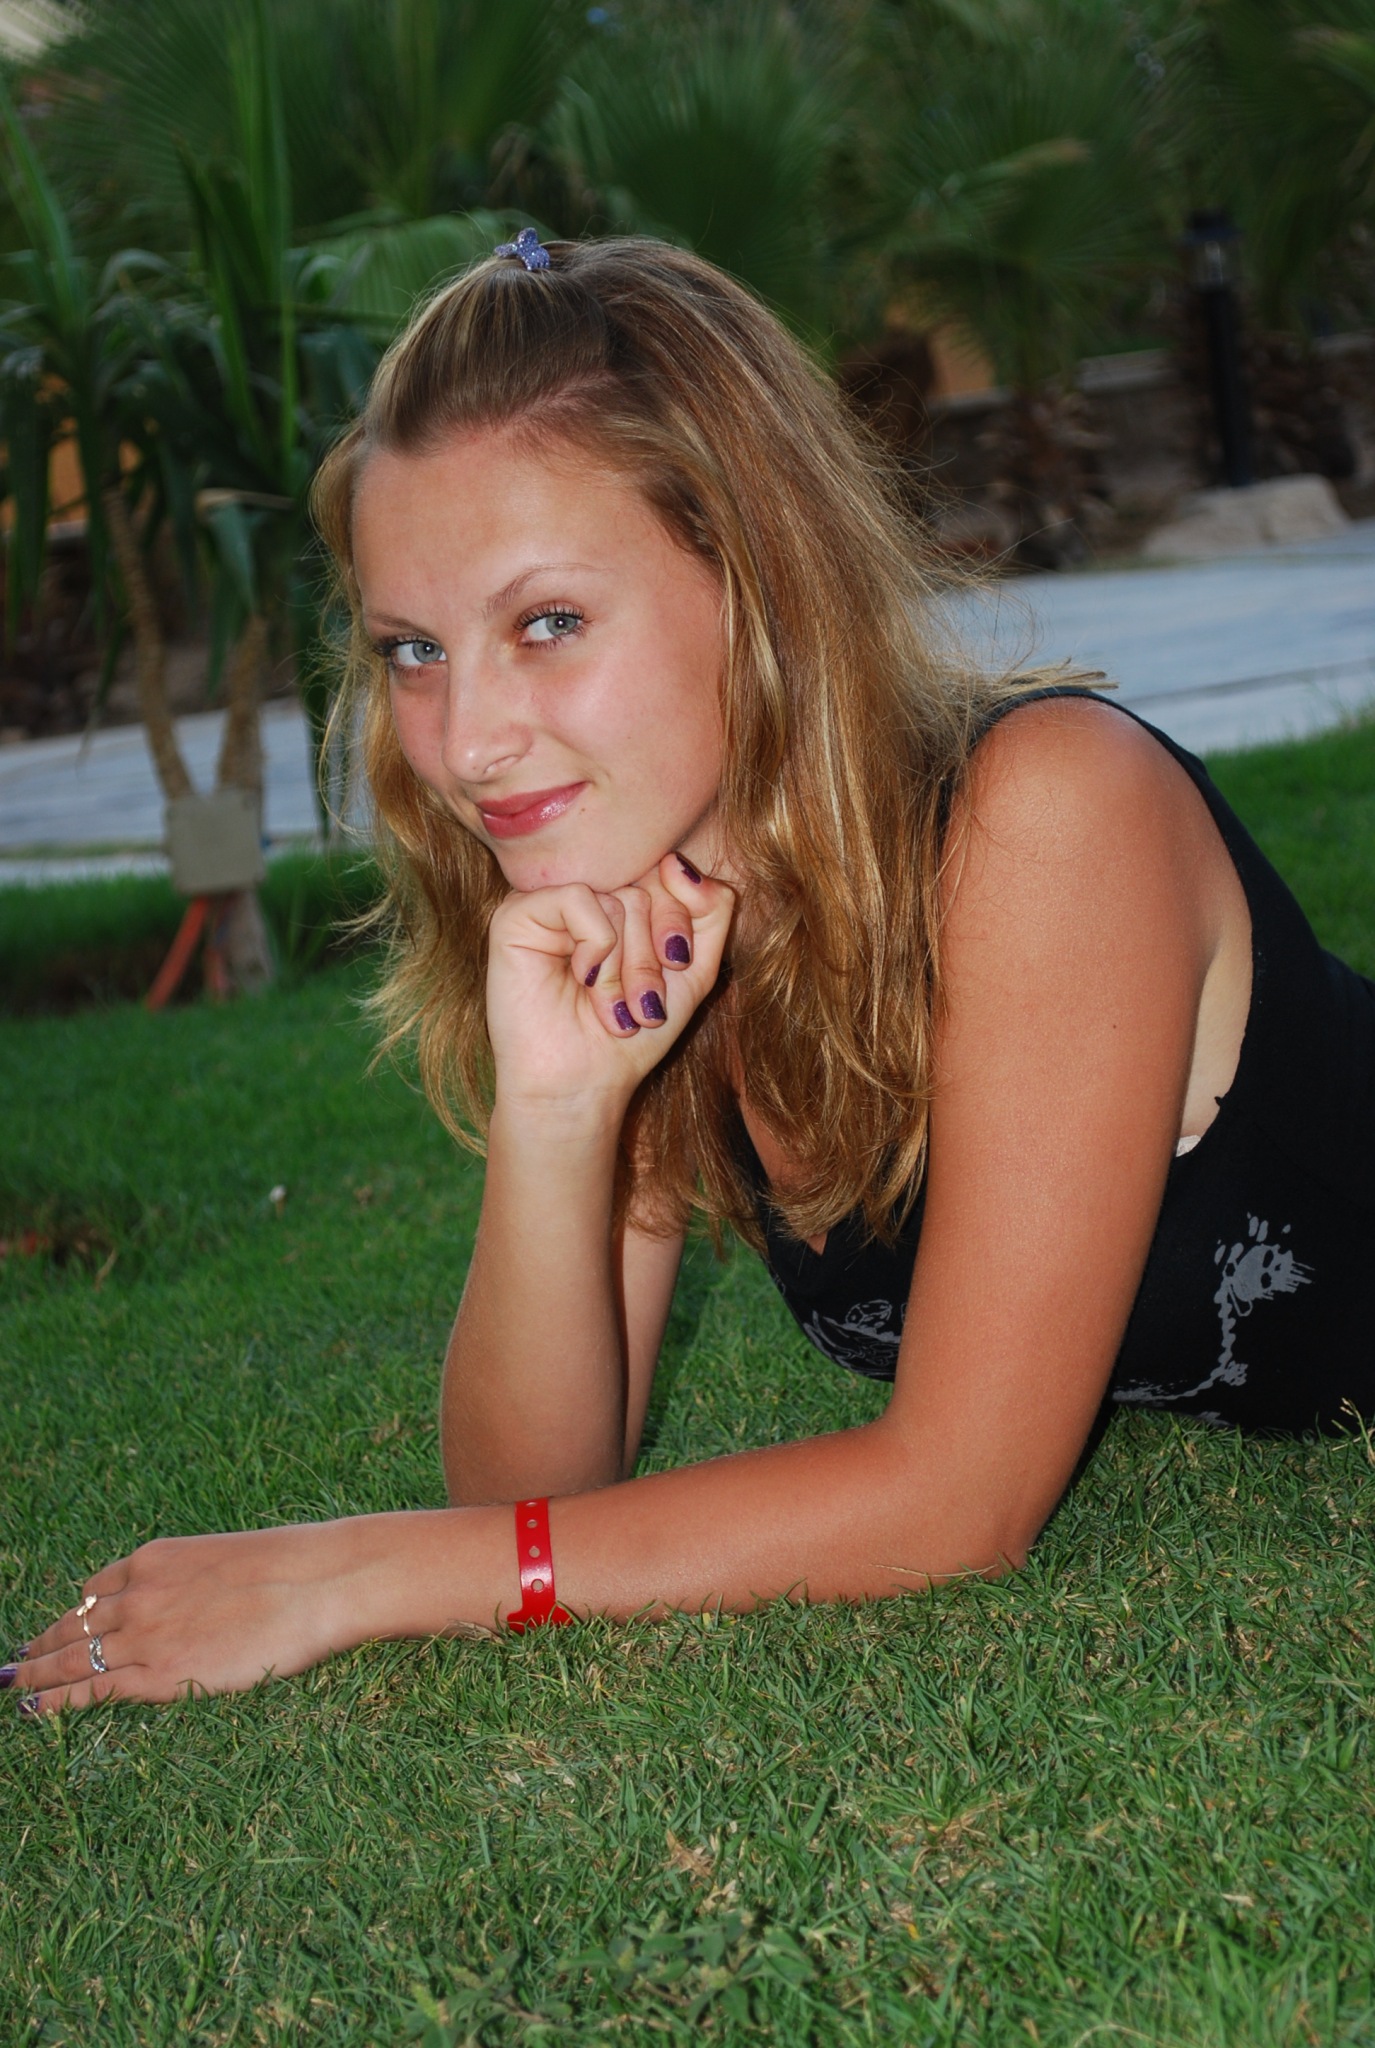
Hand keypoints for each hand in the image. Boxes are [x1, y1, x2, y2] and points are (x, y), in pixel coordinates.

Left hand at [9, 1521, 365, 1711]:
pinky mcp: (161, 1675)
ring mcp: (146, 1635)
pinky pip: (94, 1689)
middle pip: (74, 1624)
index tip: (61, 1626)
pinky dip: (58, 1701)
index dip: (74, 1614)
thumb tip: (198, 1602)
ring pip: (73, 1657)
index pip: (96, 1590)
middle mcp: (139, 1593)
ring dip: (37, 1674)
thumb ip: (194, 1580)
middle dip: (42, 1646)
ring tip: (15, 1685)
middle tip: (17, 1663)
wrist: (316, 1583)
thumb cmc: (293, 1566)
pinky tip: (35, 1710)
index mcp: (155, 1558)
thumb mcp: (226, 1557)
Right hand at [486, 851, 734, 1117]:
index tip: (675, 968)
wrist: (582, 1086)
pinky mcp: (517, 915)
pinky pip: (581, 899)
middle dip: (653, 957)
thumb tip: (678, 861)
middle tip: (642, 1006)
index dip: (681, 925)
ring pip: (619, 900)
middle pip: (648, 889)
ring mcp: (549, 903)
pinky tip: (582, 980)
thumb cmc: (632, 1033)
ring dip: (626, 967)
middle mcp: (585, 896)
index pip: (671, 876)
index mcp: (620, 902)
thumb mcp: (695, 971)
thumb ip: (710, 910)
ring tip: (612, 1008)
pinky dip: (597, 948)